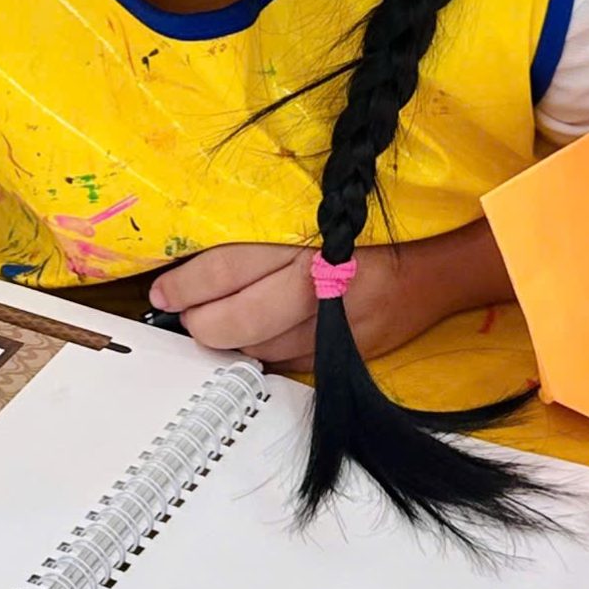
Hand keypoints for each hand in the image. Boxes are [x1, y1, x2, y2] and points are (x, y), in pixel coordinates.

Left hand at [148, 235, 494, 368]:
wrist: (426, 278)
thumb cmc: (363, 238)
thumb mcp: (309, 223)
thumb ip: (259, 244)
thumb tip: (197, 269)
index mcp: (303, 249)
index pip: (226, 270)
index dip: (185, 285)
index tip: (161, 293)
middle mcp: (313, 292)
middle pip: (233, 321)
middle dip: (198, 322)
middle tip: (181, 314)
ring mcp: (327, 332)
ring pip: (253, 349)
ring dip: (226, 341)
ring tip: (211, 324)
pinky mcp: (336, 360)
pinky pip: (281, 364)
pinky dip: (259, 354)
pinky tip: (251, 340)